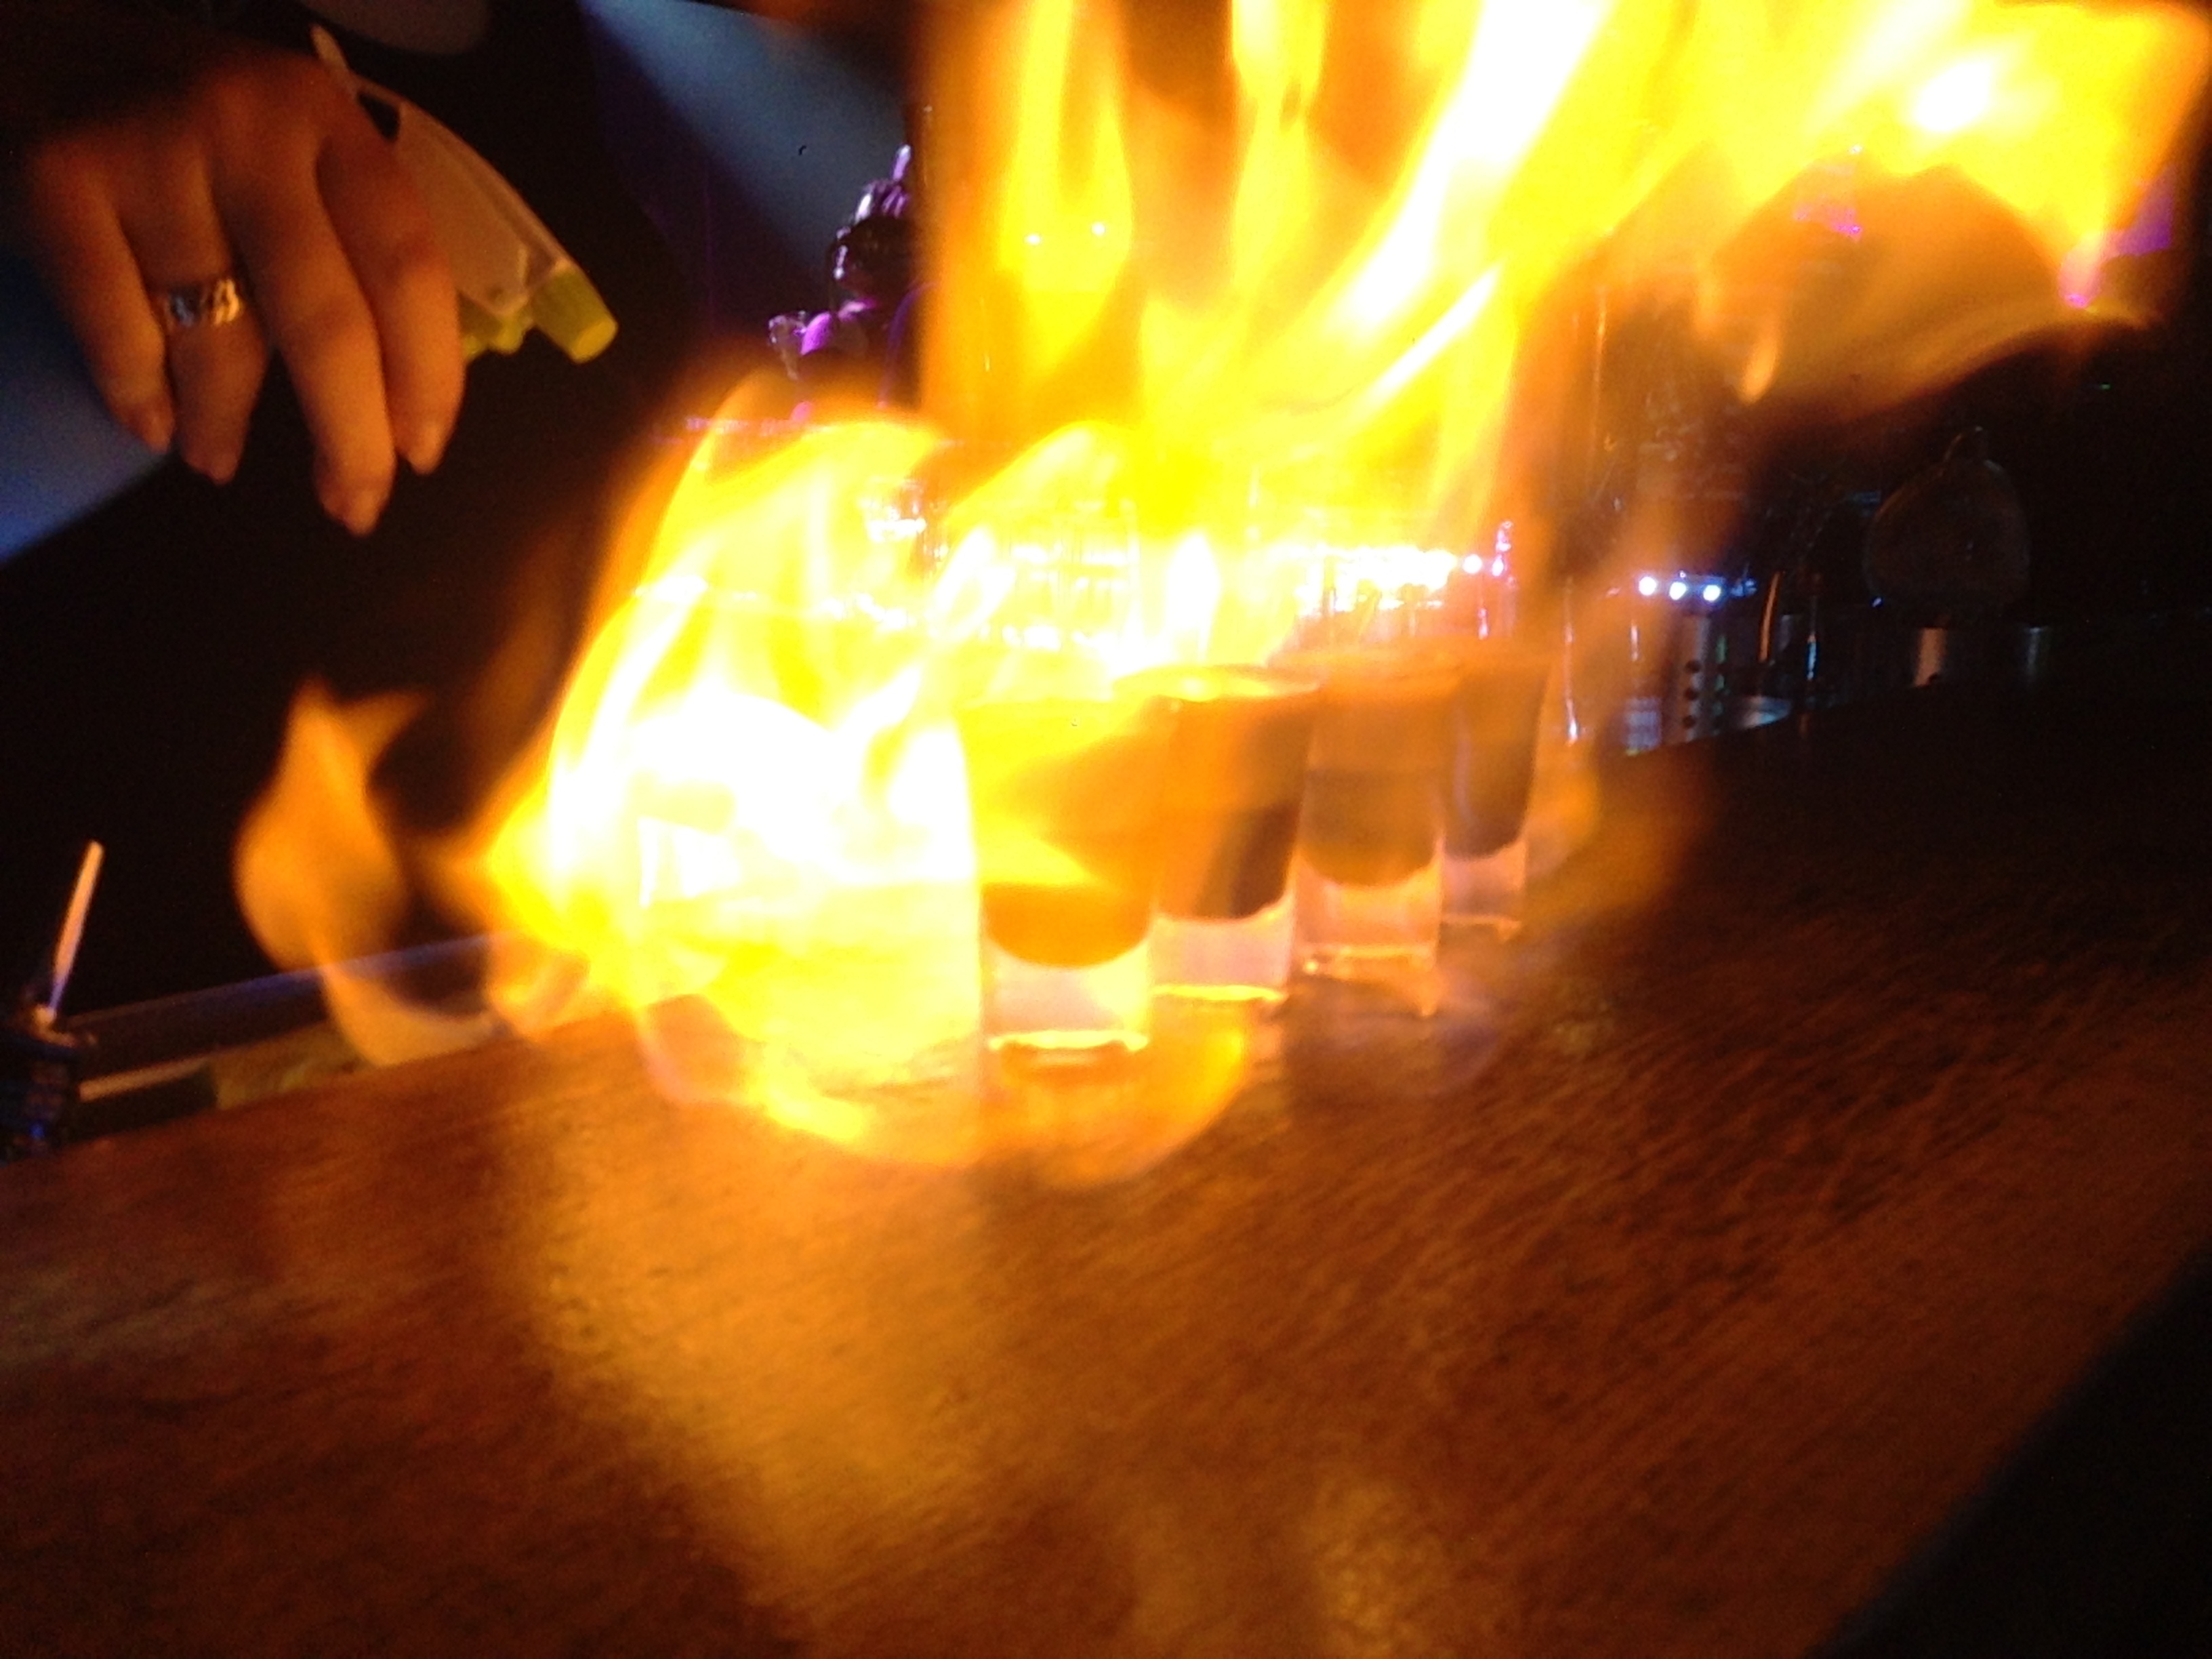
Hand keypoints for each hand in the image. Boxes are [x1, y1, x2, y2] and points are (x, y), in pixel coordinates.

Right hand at [6, 10, 462, 533]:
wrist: (41, 47)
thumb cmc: (196, 132)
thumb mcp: (292, 154)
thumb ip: (350, 244)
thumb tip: (401, 398)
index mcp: (329, 123)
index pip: (407, 267)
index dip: (426, 376)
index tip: (422, 453)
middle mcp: (249, 130)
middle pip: (326, 320)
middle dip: (349, 437)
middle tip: (355, 507)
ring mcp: (151, 152)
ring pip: (218, 336)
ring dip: (225, 425)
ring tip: (219, 460)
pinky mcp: (60, 181)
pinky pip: (119, 332)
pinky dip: (142, 398)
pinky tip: (154, 425)